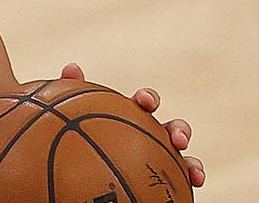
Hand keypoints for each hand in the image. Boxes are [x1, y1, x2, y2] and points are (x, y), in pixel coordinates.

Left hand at [61, 63, 204, 187]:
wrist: (77, 180)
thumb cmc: (70, 146)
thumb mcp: (64, 121)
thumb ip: (70, 97)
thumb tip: (72, 68)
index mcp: (129, 120)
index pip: (143, 104)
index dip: (148, 99)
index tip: (144, 102)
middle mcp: (148, 140)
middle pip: (171, 130)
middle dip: (179, 130)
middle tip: (177, 139)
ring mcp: (156, 163)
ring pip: (182, 162)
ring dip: (193, 164)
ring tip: (194, 173)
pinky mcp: (160, 186)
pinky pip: (174, 188)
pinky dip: (185, 188)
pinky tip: (187, 194)